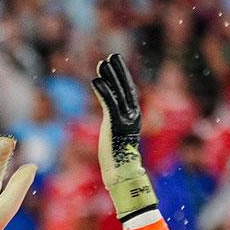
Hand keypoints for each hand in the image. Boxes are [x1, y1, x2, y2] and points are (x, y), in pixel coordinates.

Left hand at [89, 54, 157, 222]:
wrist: (123, 174)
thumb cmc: (118, 160)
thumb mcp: (116, 137)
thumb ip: (116, 123)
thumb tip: (111, 120)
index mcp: (133, 117)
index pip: (128, 92)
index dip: (121, 77)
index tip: (114, 64)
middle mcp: (133, 116)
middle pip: (126, 88)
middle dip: (119, 71)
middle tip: (112, 55)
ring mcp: (126, 120)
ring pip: (119, 93)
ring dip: (111, 76)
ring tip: (103, 62)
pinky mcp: (116, 125)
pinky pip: (110, 103)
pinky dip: (104, 90)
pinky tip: (96, 80)